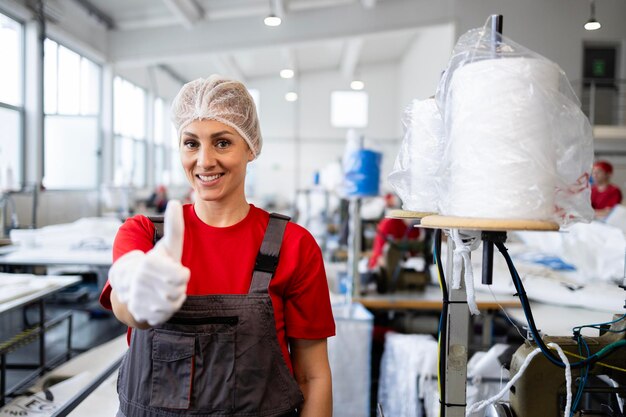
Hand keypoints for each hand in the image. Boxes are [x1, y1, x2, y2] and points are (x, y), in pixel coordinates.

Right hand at [109, 200, 189, 325]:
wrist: (130, 286)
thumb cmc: (156, 262)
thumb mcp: (167, 245)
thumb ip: (174, 226)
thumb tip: (175, 202)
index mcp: (148, 264)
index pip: (181, 276)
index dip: (181, 274)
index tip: (172, 270)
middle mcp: (141, 282)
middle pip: (179, 290)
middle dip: (177, 286)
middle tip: (168, 281)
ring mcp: (140, 299)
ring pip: (174, 302)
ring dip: (174, 297)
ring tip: (164, 289)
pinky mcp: (141, 314)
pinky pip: (166, 314)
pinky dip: (167, 309)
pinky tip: (160, 301)